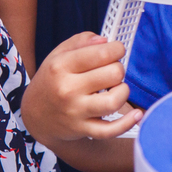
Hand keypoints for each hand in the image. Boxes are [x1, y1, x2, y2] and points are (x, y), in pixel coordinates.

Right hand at [21, 32, 140, 143]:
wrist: (35, 115)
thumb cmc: (52, 80)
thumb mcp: (58, 54)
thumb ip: (82, 41)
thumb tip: (105, 41)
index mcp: (61, 66)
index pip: (102, 53)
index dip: (117, 49)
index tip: (116, 51)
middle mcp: (67, 89)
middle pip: (114, 74)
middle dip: (118, 70)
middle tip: (110, 72)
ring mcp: (75, 111)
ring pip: (114, 101)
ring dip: (123, 91)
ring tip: (116, 89)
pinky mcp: (82, 129)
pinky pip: (110, 130)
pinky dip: (127, 123)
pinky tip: (136, 115)